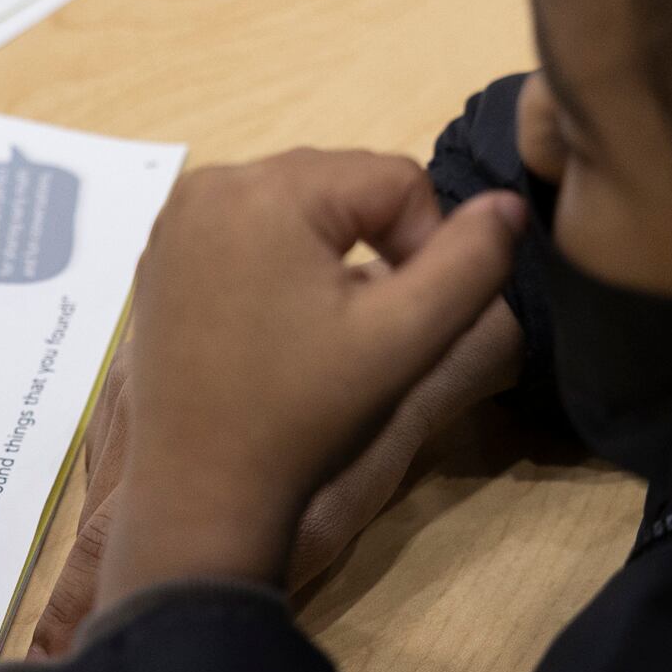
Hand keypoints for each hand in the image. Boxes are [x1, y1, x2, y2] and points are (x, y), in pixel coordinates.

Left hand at [77, 151, 523, 623]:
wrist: (201, 492)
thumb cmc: (304, 416)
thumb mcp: (404, 339)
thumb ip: (472, 262)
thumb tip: (509, 205)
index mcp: (269, 188)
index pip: (398, 179)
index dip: (426, 246)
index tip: (403, 320)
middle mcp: (212, 182)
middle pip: (344, 183)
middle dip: (375, 243)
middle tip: (364, 329)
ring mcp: (178, 218)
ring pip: (299, 203)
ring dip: (331, 252)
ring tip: (322, 329)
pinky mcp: (162, 254)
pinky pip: (250, 228)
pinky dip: (279, 261)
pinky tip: (276, 326)